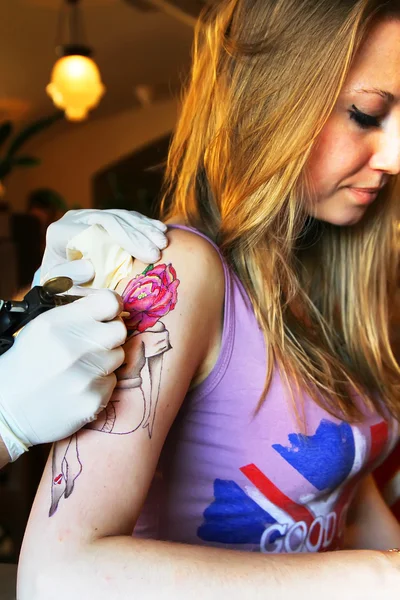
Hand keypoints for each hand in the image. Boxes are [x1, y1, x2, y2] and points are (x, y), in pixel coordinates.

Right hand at [0, 290, 126, 459]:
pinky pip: (112, 382)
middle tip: (93, 342)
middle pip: (119, 330)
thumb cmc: (27, 363)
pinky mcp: (94, 399)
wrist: (9, 409)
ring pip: (118, 356)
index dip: (112, 307)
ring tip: (81, 367)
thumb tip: (110, 304)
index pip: (110, 302)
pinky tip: (79, 385)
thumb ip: (76, 313)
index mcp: (58, 323)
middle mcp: (74, 347)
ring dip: (105, 359)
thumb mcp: (42, 326)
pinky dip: (100, 382)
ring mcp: (86, 375)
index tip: (107, 314)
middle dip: (109, 334)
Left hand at [41, 209, 167, 283]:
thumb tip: (90, 267)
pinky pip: (126, 217)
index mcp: (60, 233)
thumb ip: (72, 280)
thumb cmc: (63, 290)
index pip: (97, 229)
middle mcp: (74, 219)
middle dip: (139, 235)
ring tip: (164, 242)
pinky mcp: (102, 218)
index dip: (126, 240)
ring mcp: (89, 216)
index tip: (150, 256)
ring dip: (146, 228)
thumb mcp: (62, 289)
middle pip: (112, 220)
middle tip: (160, 250)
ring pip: (122, 216)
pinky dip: (145, 225)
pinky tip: (162, 231)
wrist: (59, 283)